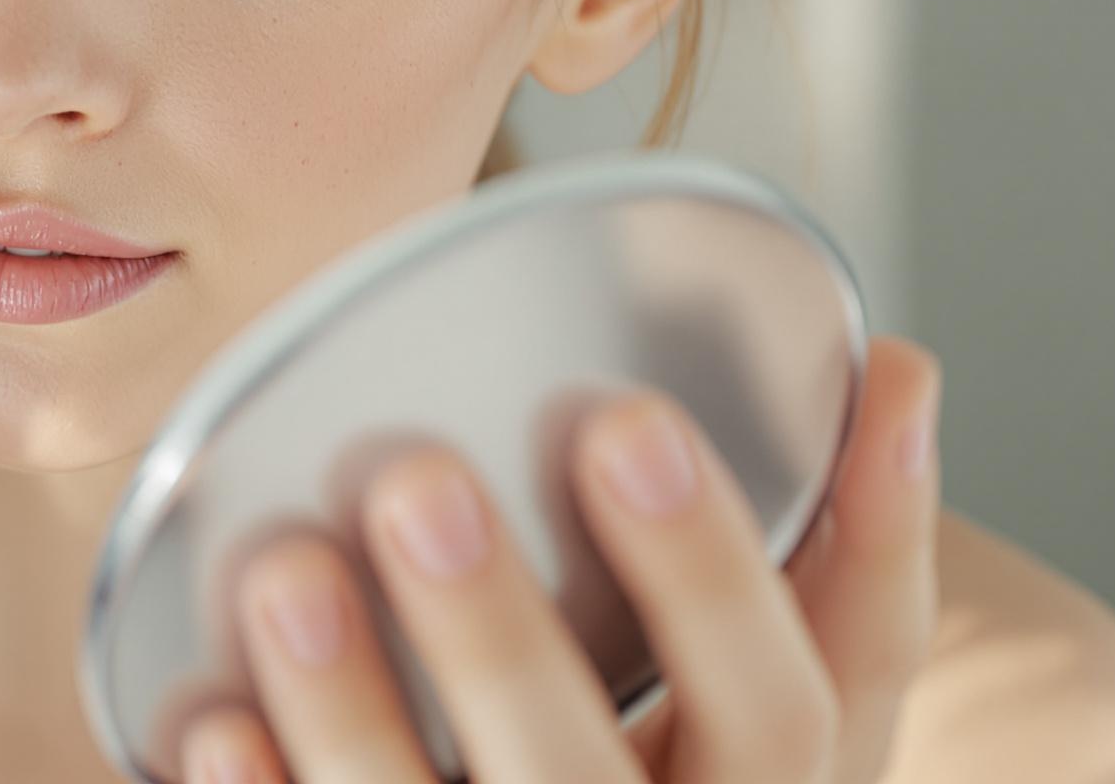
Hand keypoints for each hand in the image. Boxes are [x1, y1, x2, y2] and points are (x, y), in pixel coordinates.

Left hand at [180, 335, 942, 783]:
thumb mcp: (782, 706)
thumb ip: (846, 563)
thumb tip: (902, 371)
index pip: (788, 710)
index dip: (714, 574)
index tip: (623, 421)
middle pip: (586, 782)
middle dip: (500, 640)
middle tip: (416, 483)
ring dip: (354, 711)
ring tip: (283, 571)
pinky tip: (212, 720)